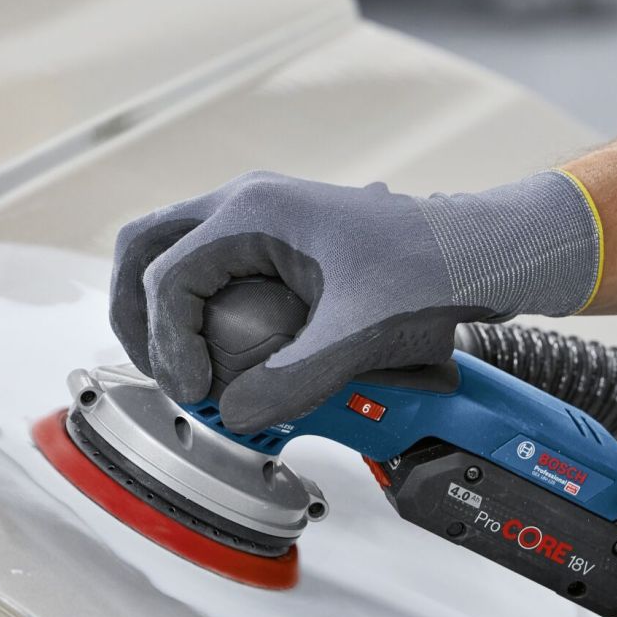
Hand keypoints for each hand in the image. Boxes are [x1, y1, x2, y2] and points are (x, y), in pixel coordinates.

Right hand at [109, 168, 600, 431]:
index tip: (198, 391)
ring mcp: (260, 217)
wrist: (482, 250)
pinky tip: (214, 350)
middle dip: (135, 313)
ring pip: (172, 250)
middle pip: (145, 246)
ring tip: (177, 366)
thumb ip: (294, 379)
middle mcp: (246, 202)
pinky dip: (193, 305)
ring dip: (159, 307)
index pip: (169, 276)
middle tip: (155, 371)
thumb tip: (235, 414)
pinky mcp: (277, 239)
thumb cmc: (431, 272)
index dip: (168, 342)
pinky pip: (208, 264)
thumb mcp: (360, 333)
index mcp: (253, 211)